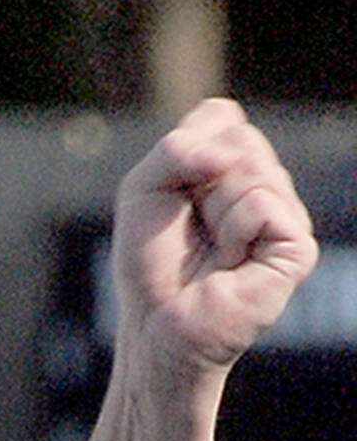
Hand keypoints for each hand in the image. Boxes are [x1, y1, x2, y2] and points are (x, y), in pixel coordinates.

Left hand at [111, 98, 316, 392]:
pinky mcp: (297, 246)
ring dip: (212, 209)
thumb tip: (225, 154)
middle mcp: (267, 184)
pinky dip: (234, 228)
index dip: (184, 152)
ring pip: (252, 169)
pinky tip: (230, 261)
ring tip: (212, 248)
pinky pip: (263, 203)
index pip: (221, 117)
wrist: (156, 323)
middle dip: (197, 181)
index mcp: (235, 166)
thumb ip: (174, 148)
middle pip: (239, 138)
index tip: (171, 195)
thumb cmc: (150, 262)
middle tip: (192, 228)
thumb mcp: (142, 188)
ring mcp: (286, 214)